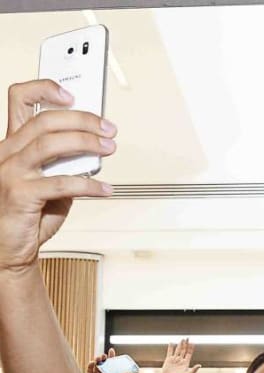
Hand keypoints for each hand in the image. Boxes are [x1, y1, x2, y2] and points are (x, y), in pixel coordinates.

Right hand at [0, 81, 114, 272]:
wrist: (11, 248)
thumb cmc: (29, 215)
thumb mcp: (49, 182)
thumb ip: (65, 164)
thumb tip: (94, 152)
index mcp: (12, 143)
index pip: (20, 100)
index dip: (45, 89)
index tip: (73, 94)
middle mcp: (7, 152)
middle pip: (45, 120)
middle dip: (82, 120)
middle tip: (108, 129)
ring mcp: (11, 172)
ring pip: (50, 144)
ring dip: (86, 143)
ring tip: (109, 148)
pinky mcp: (20, 194)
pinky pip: (60, 183)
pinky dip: (88, 184)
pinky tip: (105, 188)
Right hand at [85, 348, 129, 372]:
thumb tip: (129, 372)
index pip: (111, 363)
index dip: (111, 357)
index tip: (111, 350)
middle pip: (103, 362)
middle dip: (103, 357)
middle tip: (104, 355)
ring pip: (96, 363)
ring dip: (97, 359)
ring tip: (100, 358)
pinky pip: (89, 367)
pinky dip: (91, 364)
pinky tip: (93, 362)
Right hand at [159, 338, 200, 372]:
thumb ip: (194, 370)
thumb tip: (200, 365)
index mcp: (186, 363)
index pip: (189, 353)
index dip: (191, 348)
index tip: (193, 342)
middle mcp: (180, 360)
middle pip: (184, 350)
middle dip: (186, 344)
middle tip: (188, 338)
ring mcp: (174, 359)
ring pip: (178, 350)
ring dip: (180, 344)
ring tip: (182, 339)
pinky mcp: (168, 359)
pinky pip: (170, 351)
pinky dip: (171, 347)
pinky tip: (171, 342)